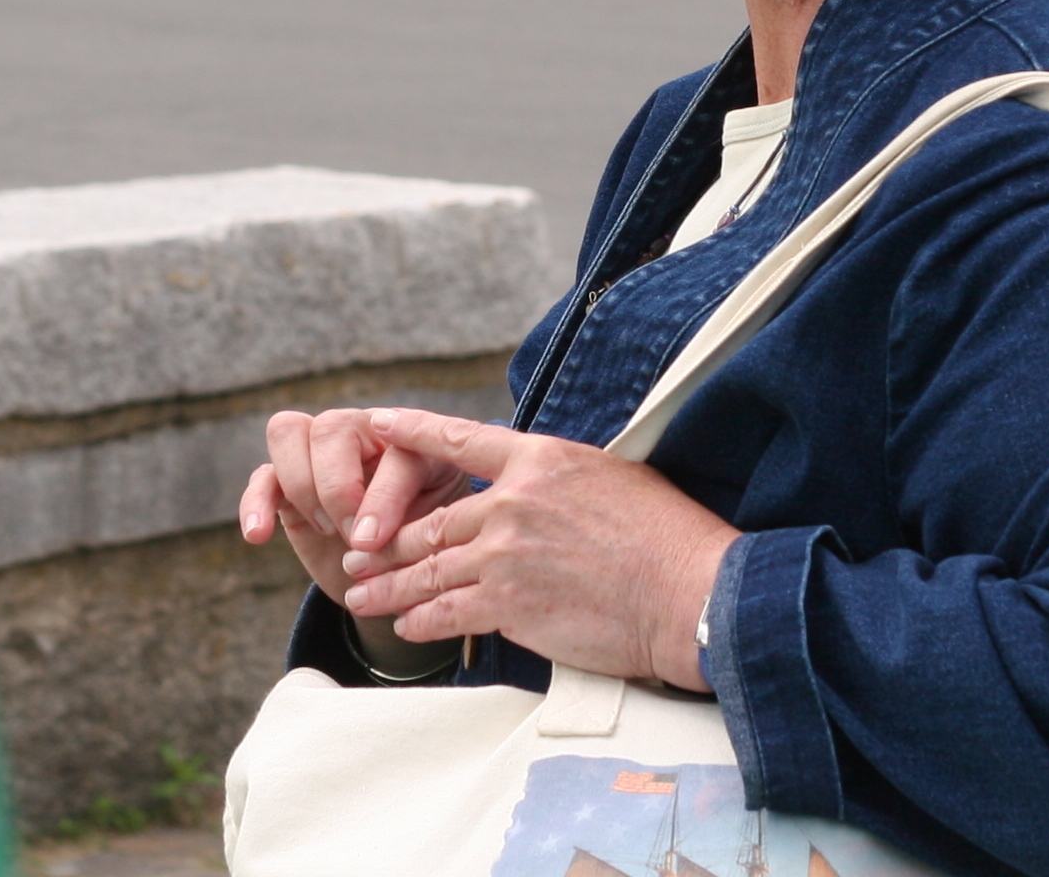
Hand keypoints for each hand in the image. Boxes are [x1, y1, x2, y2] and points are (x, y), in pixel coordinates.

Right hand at [237, 406, 467, 607]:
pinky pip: (261, 476)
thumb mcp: (432, 537)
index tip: (371, 540)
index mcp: (412, 442)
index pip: (393, 451)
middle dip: (336, 487)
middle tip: (352, 536)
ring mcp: (320, 454)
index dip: (381, 496)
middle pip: (331, 426)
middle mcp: (363, 434)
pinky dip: (255, 502)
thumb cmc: (423, 547)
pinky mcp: (287, 484)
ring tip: (323, 530)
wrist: (397, 575)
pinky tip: (258, 535)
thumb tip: (363, 539)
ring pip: (288, 430)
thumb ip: (412, 528)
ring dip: (301, 484)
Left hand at [341, 409, 734, 692]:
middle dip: (388, 539)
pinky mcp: (508, 605)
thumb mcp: (614, 478)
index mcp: (541, 459)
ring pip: (427, 569)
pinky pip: (445, 612)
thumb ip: (562, 480)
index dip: (412, 431)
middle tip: (359, 551)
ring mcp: (506, 554)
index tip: (378, 424)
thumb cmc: (668, 539)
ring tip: (361, 594)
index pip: (458, 437)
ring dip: (388, 585)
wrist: (689, 594)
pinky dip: (419, 620)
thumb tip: (544, 484)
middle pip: (433, 519)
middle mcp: (513, 501)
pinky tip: (406, 625)